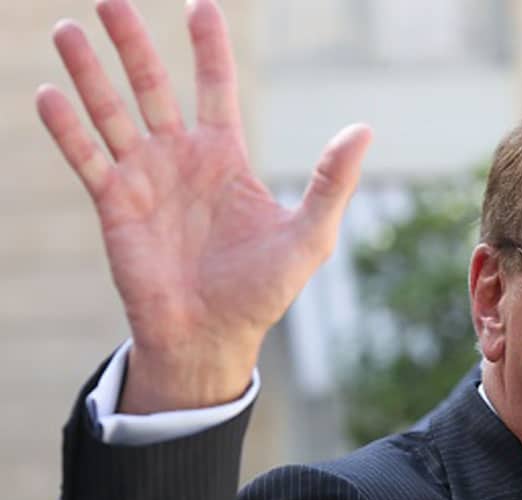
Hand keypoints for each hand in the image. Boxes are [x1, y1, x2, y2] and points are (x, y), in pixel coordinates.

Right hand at [37, 0, 371, 412]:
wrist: (212, 335)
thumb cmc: (263, 290)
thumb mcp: (308, 234)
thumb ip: (332, 180)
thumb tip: (363, 129)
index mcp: (225, 157)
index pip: (214, 86)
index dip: (208, 47)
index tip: (200, 6)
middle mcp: (180, 158)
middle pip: (153, 85)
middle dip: (133, 44)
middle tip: (110, 0)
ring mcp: (143, 178)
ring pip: (111, 112)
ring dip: (89, 72)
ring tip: (66, 30)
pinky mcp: (113, 205)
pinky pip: (86, 158)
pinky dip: (66, 128)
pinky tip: (48, 94)